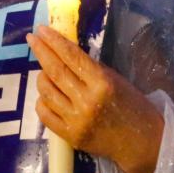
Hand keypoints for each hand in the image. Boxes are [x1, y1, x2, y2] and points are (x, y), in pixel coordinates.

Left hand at [27, 25, 164, 172]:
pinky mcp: (70, 136)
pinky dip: (42, 101)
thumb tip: (64, 52)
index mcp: (102, 83)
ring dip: (41, 76)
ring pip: (47, 91)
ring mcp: (76, 120)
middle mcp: (86, 101)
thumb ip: (90, 68)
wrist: (142, 143)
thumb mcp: (116, 80)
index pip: (71, 57)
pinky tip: (47, 95)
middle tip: (32, 39)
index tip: (41, 29)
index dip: (54, 41)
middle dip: (41, 51)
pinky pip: (45, 114)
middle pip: (55, 71)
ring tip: (44, 70)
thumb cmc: (133, 106)